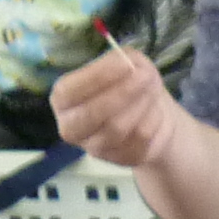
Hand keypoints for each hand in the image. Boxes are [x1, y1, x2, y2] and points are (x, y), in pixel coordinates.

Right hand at [52, 40, 187, 169]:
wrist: (149, 112)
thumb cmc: (127, 82)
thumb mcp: (124, 61)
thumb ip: (121, 59)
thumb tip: (126, 65)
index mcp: (63, 99)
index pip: (70, 91)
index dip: (97, 77)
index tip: (124, 65)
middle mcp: (72, 127)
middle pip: (93, 114)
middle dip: (122, 93)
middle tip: (146, 76)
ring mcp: (95, 148)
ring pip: (117, 129)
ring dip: (140, 105)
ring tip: (153, 89)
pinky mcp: (120, 160)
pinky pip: (138, 141)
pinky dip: (151, 121)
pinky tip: (155, 109)